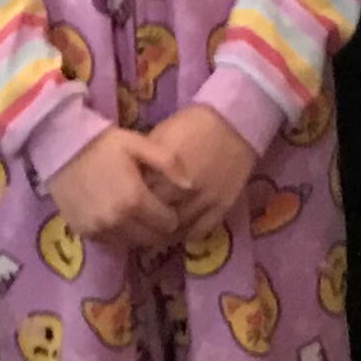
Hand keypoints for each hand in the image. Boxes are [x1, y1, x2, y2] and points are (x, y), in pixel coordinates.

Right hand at [42, 130, 179, 255]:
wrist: (60, 148)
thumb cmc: (101, 143)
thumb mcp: (137, 143)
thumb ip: (168, 163)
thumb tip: (190, 185)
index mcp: (134, 199)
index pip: (168, 223)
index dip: (172, 216)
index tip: (168, 207)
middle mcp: (117, 220)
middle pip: (152, 239)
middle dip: (158, 229)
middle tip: (156, 215)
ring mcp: (99, 229)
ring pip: (132, 244)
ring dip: (140, 235)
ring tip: (138, 218)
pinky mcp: (84, 233)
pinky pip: (111, 243)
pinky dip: (119, 236)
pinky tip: (119, 219)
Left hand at [136, 105, 258, 242]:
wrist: (233, 125)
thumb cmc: (192, 125)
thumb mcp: (162, 134)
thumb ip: (147, 160)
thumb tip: (130, 180)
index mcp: (167, 165)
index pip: (141, 194)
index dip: (133, 202)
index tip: (127, 206)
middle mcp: (186, 185)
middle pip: (158, 214)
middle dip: (147, 219)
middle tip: (138, 223)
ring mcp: (206, 198)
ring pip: (179, 227)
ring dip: (165, 232)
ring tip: (155, 232)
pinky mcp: (223, 206)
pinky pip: (201, 230)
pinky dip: (187, 235)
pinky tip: (178, 233)